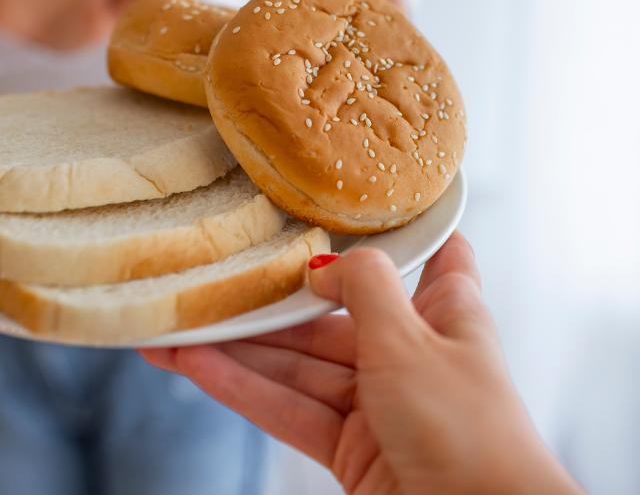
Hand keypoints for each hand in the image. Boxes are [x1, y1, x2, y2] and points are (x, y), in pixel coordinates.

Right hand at [141, 234, 580, 494]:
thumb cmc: (468, 431)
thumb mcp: (410, 339)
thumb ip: (362, 285)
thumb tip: (320, 262)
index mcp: (446, 311)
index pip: (435, 252)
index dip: (405, 224)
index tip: (360, 198)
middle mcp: (411, 350)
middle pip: (331, 312)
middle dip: (270, 302)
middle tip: (210, 282)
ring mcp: (378, 400)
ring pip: (300, 363)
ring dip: (239, 349)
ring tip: (177, 329)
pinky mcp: (351, 447)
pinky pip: (290, 408)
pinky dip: (244, 389)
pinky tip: (197, 366)